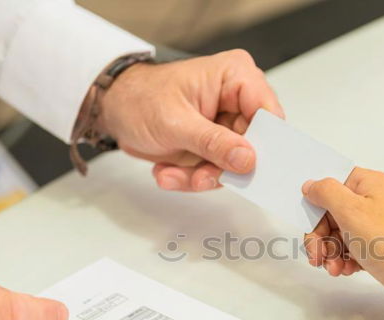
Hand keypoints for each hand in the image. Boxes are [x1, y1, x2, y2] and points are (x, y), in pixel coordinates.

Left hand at [99, 49, 283, 191]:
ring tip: (171, 174)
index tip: (247, 167)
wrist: (115, 109)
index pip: (268, 113)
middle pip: (254, 146)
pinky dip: (192, 178)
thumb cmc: (140, 99)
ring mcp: (229, 126)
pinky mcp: (217, 146)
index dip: (263, 143)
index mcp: (236, 77)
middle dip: (222, 167)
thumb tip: (247, 159)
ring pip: (234, 166)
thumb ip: (213, 142)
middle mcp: (238, 100)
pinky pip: (218, 172)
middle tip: (198, 177)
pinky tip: (168, 172)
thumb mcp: (175, 122)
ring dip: (201, 177)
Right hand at [302, 167, 383, 299]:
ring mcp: (374, 223)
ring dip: (331, 253)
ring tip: (335, 269)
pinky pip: (350, 248)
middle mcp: (372, 199)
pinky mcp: (376, 244)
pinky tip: (346, 270)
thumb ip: (326, 192)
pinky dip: (344, 259)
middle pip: (330, 213)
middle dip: (320, 237)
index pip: (331, 184)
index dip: (316, 204)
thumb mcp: (351, 210)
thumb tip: (310, 185)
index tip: (309, 224)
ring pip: (338, 233)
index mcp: (368, 183)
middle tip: (317, 257)